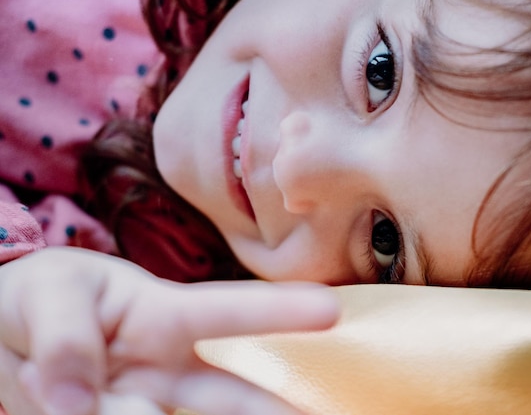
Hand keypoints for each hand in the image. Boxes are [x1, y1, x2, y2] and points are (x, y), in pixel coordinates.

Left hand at [0, 247, 338, 414]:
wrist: (3, 335)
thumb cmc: (42, 297)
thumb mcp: (49, 294)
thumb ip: (67, 338)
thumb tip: (80, 408)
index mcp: (162, 314)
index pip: (227, 311)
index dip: (280, 310)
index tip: (331, 308)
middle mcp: (167, 368)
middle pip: (232, 396)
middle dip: (275, 411)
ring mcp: (144, 405)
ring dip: (161, 413)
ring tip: (85, 389)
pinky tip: (92, 407)